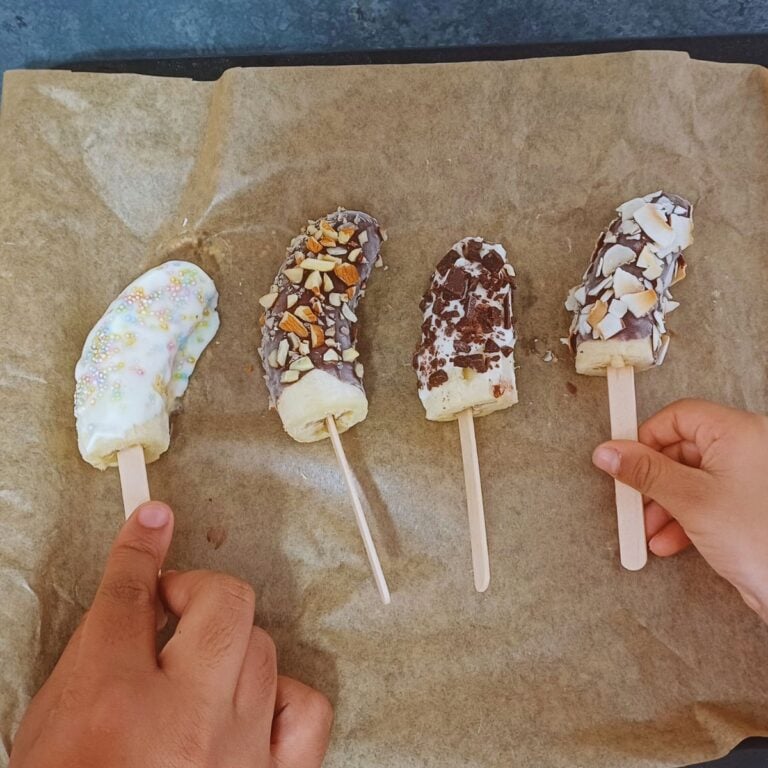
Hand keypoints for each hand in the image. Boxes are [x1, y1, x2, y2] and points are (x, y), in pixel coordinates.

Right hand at [10, 501, 332, 767]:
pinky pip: (303, 709)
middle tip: (172, 606)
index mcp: (109, 701)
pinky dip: (281, 693)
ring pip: (264, 646)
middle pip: (222, 601)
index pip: (132, 592)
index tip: (152, 521)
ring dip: (232, 644)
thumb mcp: (52, 722)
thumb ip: (90, 653)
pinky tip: (253, 701)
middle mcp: (183, 718)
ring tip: (202, 665)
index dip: (141, 548)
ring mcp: (237, 751)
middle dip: (197, 590)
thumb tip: (128, 596)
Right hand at [592, 399, 767, 619]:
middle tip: (632, 501)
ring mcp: (748, 477)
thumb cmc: (760, 538)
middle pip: (680, 449)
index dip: (647, 438)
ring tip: (648, 530)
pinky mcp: (746, 505)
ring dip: (663, 505)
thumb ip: (645, 471)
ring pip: (690, 478)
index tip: (625, 461)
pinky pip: (705, 499)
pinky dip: (682, 517)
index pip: (678, 417)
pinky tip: (667, 541)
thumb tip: (609, 452)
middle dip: (652, 481)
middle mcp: (747, 448)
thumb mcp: (689, 500)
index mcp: (738, 432)